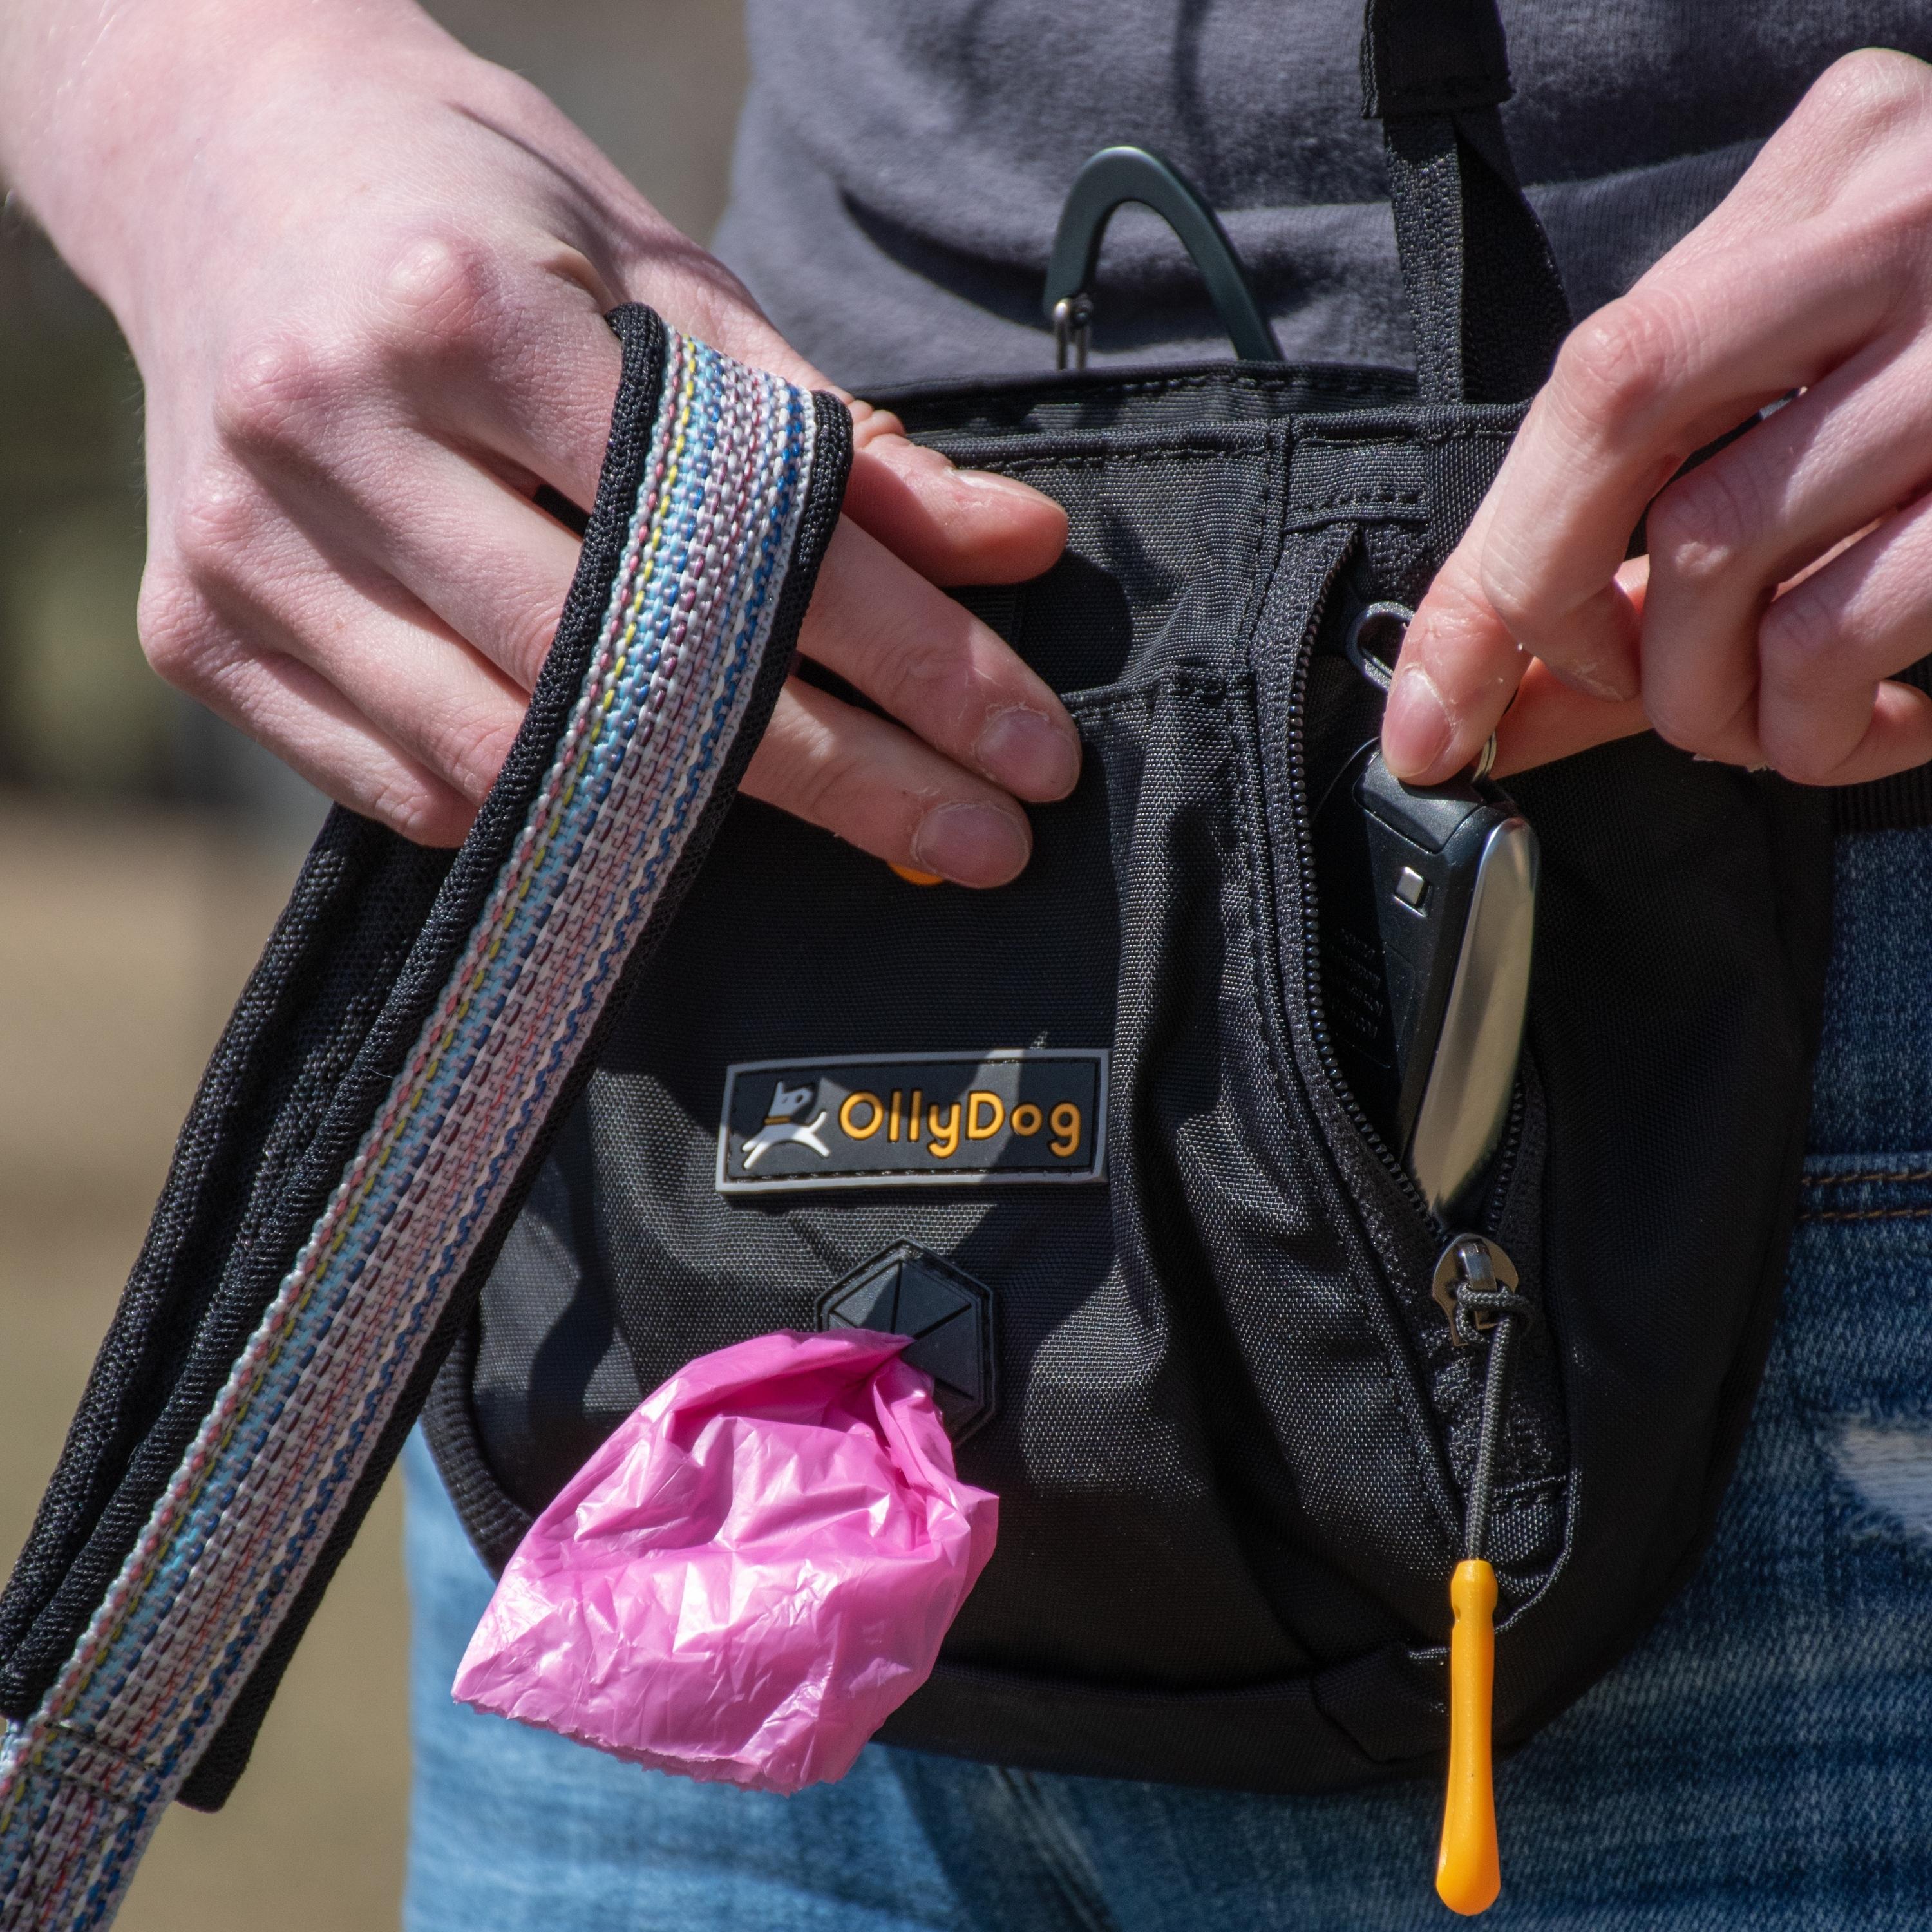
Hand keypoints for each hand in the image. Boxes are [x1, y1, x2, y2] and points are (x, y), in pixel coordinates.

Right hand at [0, 0, 1072, 881]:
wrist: (214, 159)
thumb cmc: (473, 204)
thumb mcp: (657, 269)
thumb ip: (826, 428)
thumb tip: (1013, 550)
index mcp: (457, 310)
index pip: (727, 533)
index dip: (903, 659)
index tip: (1023, 747)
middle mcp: (331, 435)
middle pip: (629, 676)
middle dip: (840, 778)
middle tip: (982, 843)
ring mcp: (245, 550)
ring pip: (513, 759)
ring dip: (704, 821)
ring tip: (856, 824)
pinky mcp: (198, 637)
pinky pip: (413, 789)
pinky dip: (547, 811)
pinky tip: (640, 799)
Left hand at [1380, 49, 1931, 790]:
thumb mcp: (1810, 418)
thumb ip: (1638, 544)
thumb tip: (1464, 703)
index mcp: (1834, 170)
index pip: (1590, 378)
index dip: (1484, 577)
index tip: (1429, 718)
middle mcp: (1903, 213)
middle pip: (1612, 413)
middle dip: (1562, 611)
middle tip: (1627, 697)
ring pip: (1718, 546)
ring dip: (1705, 700)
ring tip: (1763, 727)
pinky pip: (1848, 627)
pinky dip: (1820, 729)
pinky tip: (1871, 726)